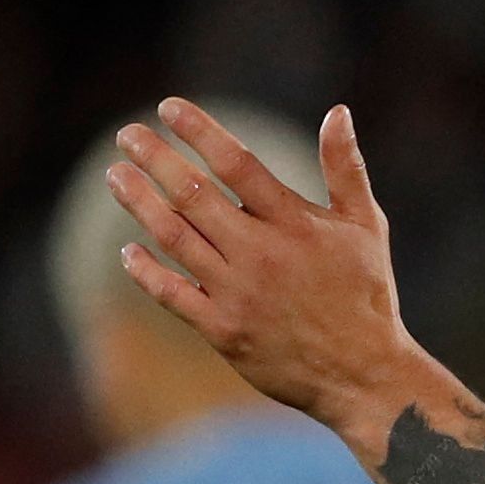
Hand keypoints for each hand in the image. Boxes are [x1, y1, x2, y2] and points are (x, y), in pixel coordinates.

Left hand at [104, 99, 437, 455]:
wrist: (365, 375)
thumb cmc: (367, 295)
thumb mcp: (367, 227)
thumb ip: (345, 169)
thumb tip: (337, 112)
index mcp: (297, 225)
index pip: (238, 164)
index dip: (199, 131)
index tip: (168, 108)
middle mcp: (262, 254)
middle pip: (193, 194)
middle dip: (155, 158)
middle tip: (127, 135)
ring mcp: (238, 293)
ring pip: (173, 237)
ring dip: (138, 202)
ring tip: (117, 175)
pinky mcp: (223, 330)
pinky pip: (170, 293)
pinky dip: (145, 269)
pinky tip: (131, 249)